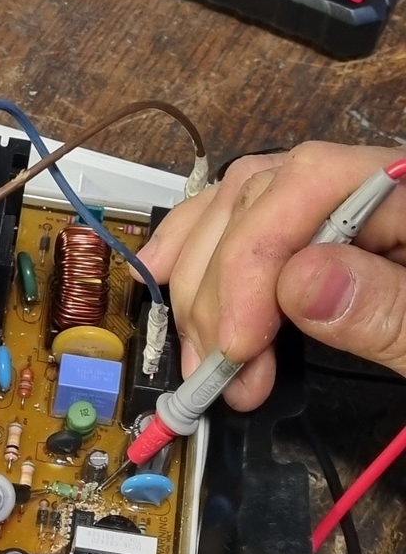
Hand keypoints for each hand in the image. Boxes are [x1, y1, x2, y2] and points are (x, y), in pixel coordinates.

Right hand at [137, 142, 405, 409]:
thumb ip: (393, 311)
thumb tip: (303, 281)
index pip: (312, 183)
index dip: (254, 260)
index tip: (234, 343)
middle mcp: (385, 181)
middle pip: (266, 194)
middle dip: (222, 286)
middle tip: (220, 373)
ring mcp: (358, 208)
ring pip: (246, 204)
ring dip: (203, 281)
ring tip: (201, 356)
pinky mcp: (339, 243)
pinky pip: (254, 225)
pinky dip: (205, 255)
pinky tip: (169, 282)